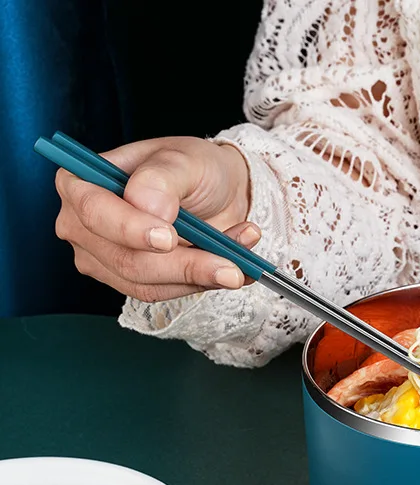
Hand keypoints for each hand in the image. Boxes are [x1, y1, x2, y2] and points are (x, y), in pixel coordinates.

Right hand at [55, 136, 259, 301]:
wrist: (218, 193)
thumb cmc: (192, 168)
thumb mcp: (184, 159)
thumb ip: (162, 178)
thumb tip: (146, 205)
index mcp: (81, 182)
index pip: (94, 212)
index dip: (130, 229)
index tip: (169, 238)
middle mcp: (85, 226)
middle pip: (126, 260)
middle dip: (183, 266)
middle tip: (230, 265)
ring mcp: (106, 259)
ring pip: (150, 285)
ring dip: (201, 276)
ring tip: (240, 260)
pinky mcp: (135, 282)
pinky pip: (169, 293)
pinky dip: (206, 282)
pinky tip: (236, 266)